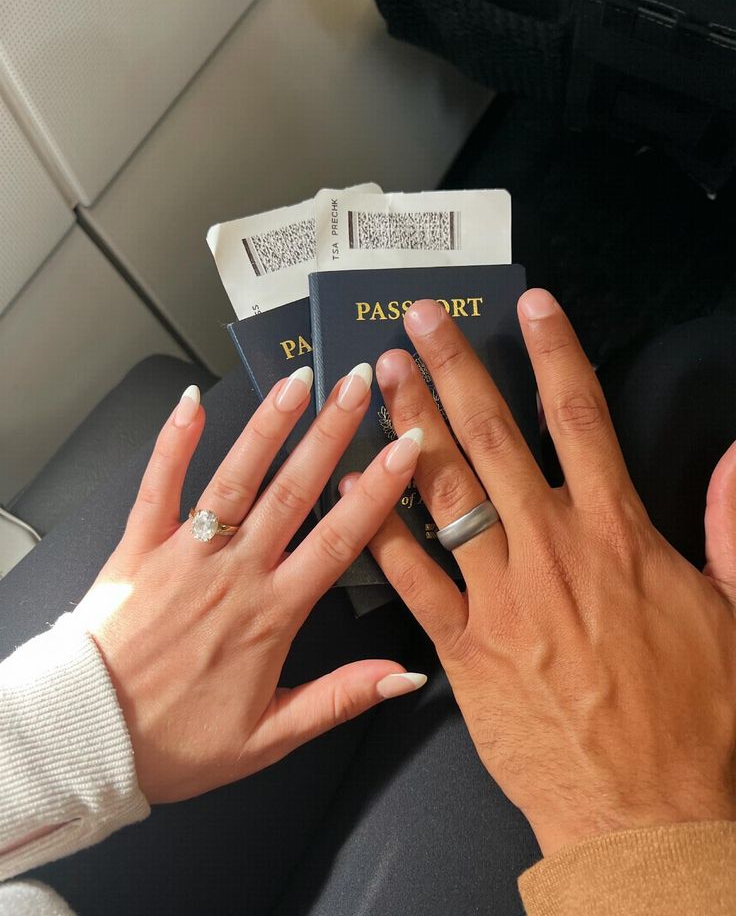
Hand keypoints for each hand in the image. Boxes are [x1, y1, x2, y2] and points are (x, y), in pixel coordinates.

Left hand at [74, 364, 425, 803]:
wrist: (87, 740)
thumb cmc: (175, 741)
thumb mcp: (269, 737)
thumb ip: (341, 698)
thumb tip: (406, 676)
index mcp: (271, 613)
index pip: (340, 538)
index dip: (378, 489)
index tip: (405, 447)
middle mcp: (233, 572)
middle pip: (294, 490)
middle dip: (331, 432)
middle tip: (359, 384)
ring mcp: (185, 553)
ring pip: (235, 477)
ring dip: (268, 425)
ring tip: (297, 381)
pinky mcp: (138, 548)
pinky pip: (158, 485)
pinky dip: (174, 441)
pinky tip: (191, 401)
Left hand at [362, 293, 735, 856]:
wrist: (645, 813)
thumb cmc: (692, 719)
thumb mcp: (733, 611)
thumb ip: (727, 528)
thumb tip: (732, 462)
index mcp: (616, 534)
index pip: (580, 415)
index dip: (553, 351)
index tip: (528, 306)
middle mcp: (550, 550)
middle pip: (493, 437)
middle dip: (454, 370)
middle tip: (418, 322)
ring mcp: (500, 596)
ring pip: (443, 492)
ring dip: (409, 427)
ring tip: (380, 380)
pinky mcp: (463, 646)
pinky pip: (411, 576)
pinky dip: (381, 529)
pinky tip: (354, 488)